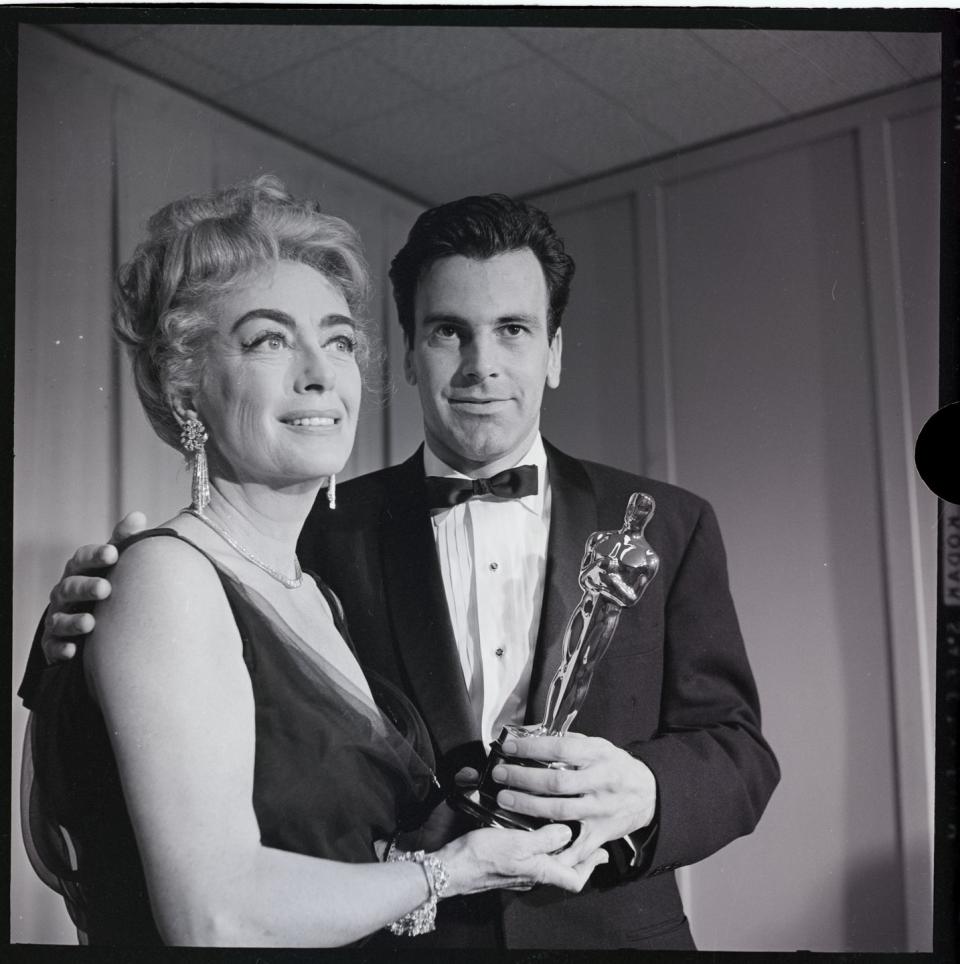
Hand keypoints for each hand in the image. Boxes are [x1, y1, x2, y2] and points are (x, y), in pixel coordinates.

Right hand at [41, 511, 148, 662]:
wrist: (87, 623)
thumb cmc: (104, 584)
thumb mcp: (112, 563)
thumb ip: (123, 541)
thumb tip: (138, 515)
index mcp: (80, 571)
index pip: (82, 559)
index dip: (95, 555)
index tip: (113, 553)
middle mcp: (65, 593)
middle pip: (70, 587)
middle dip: (86, 587)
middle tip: (105, 588)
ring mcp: (58, 617)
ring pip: (60, 617)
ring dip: (74, 620)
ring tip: (90, 623)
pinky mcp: (54, 643)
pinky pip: (54, 646)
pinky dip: (61, 648)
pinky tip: (72, 651)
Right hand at [437, 823, 607, 895]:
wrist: (449, 865)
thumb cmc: (481, 859)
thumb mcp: (518, 846)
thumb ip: (545, 840)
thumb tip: (568, 832)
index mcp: (539, 871)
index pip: (574, 878)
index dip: (590, 865)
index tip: (602, 849)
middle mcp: (532, 872)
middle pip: (564, 867)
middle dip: (579, 851)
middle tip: (589, 833)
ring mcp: (518, 868)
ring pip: (548, 859)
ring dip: (559, 844)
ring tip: (568, 825)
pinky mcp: (504, 860)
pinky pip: (530, 853)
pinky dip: (539, 841)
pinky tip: (536, 825)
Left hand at [490, 732, 656, 866]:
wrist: (648, 793)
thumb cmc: (615, 765)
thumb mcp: (597, 745)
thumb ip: (568, 742)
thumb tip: (531, 735)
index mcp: (598, 755)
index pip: (561, 749)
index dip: (532, 748)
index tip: (509, 747)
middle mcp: (601, 782)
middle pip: (557, 782)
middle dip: (523, 778)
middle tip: (500, 774)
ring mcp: (601, 810)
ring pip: (560, 811)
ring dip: (528, 805)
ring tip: (505, 798)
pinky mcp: (602, 833)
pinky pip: (577, 845)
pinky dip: (556, 847)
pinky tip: (533, 843)